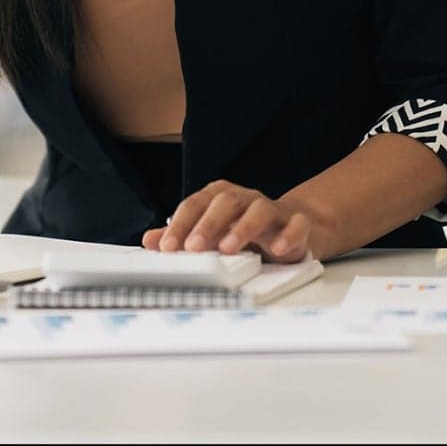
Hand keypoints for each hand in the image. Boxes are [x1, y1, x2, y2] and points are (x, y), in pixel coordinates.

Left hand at [140, 179, 321, 262]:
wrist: (292, 227)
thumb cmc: (245, 229)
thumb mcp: (212, 233)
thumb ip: (182, 235)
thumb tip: (149, 241)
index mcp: (219, 197)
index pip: (195, 204)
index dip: (180, 224)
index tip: (167, 247)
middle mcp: (245, 198)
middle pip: (225, 202)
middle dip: (206, 224)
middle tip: (192, 248)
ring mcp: (272, 209)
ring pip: (258, 210)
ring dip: (242, 228)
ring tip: (228, 248)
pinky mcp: (297, 223)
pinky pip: (296, 224)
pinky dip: (288, 235)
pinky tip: (278, 249)